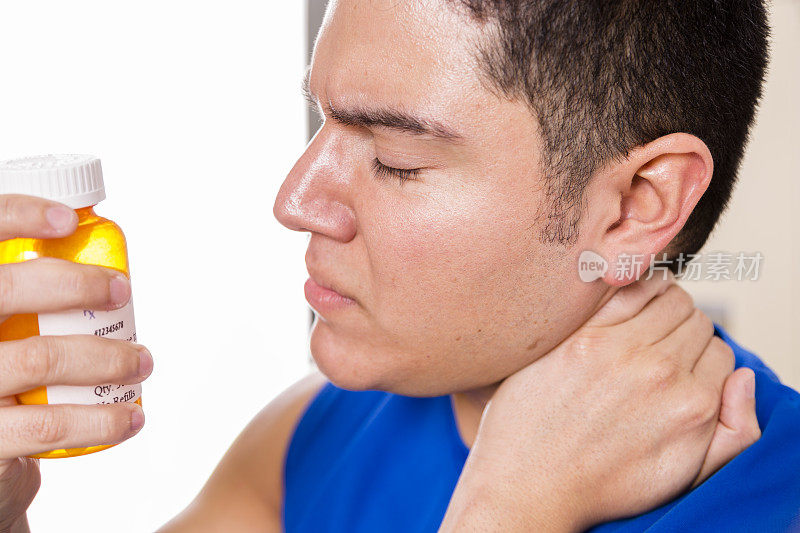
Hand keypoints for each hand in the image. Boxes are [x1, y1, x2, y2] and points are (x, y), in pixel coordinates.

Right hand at [0, 194, 152, 530]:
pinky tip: (131, 416)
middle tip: (122, 290)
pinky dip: (102, 420)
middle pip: (9, 291)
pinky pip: (48, 426)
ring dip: (108, 356)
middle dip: (77, 284)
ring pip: (40, 357)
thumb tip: (97, 256)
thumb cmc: (0, 378)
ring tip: (142, 361)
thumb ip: (28, 298)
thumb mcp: (6, 325)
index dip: (15, 216)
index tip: (68, 220)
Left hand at [441, 272, 759, 531]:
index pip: (721, 352)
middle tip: (662, 345)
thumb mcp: (686, 474)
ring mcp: (616, 350)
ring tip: (647, 322)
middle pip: (697, 321)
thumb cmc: (605, 482)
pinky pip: (625, 288)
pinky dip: (634, 286)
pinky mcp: (579, 336)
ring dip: (665, 304)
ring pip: (668, 297)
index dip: (703, 358)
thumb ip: (736, 430)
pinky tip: (624, 299)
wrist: (531, 485)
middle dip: (686, 331)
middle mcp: (660, 373)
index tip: (683, 365)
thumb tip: (744, 376)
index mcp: (693, 406)